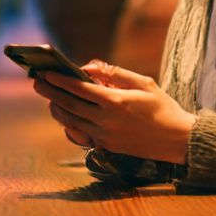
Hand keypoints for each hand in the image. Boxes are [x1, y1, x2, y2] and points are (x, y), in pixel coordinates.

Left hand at [31, 60, 195, 163]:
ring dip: (57, 108)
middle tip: (37, 81)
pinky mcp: (107, 147)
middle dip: (50, 92)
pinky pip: (80, 134)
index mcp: (116, 102)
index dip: (59, 80)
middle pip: (69, 105)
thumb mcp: (142, 82)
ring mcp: (105, 137)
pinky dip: (69, 123)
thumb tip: (88, 68)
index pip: (79, 89)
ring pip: (71, 121)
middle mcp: (107, 121)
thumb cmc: (162, 107)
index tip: (45, 72)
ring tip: (48, 97)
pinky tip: (65, 115)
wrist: (178, 140)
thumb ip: (114, 73)